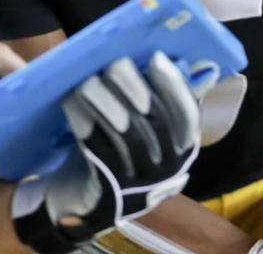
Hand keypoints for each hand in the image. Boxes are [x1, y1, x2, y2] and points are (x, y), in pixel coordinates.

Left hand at [13, 52, 214, 252]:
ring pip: (126, 135)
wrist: (79, 204)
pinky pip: (99, 151)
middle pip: (156, 122)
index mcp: (181, 153)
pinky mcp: (109, 194)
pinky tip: (72, 104)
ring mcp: (140, 186)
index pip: (188, 117)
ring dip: (105, 101)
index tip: (155, 58)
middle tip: (112, 64)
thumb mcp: (140, 132)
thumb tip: (190, 64)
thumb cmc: (114, 157)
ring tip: (86, 81)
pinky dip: (86, 123)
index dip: (175, 86)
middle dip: (133, 87)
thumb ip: (159, 102)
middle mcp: (167, 173)